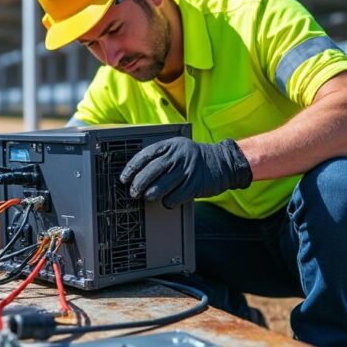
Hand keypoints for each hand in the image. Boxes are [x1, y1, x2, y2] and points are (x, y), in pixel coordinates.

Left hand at [119, 137, 252, 207]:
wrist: (223, 162)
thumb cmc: (193, 158)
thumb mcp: (177, 149)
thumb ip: (160, 157)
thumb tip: (136, 175)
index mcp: (170, 145)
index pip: (144, 155)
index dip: (131, 168)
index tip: (124, 178)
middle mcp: (177, 156)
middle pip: (150, 172)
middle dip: (138, 185)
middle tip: (133, 193)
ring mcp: (187, 170)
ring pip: (160, 187)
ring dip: (151, 195)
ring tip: (149, 196)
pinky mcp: (195, 184)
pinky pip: (174, 197)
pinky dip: (168, 201)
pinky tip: (168, 200)